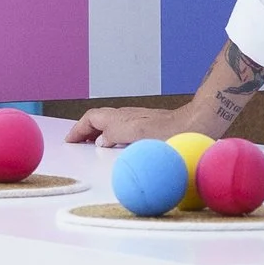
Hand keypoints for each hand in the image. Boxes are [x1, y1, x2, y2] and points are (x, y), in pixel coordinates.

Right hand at [66, 103, 187, 147]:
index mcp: (119, 117)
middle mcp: (126, 116)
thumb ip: (114, 136)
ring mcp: (137, 121)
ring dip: (98, 134)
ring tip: (93, 147)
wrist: (194, 125)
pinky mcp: (147, 127)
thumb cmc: (168, 132)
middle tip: (77, 143)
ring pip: (110, 124)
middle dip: (85, 131)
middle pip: (98, 120)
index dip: (78, 129)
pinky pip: (121, 130)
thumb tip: (102, 141)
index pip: (90, 118)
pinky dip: (112, 137)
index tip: (69, 140)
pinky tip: (118, 148)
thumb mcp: (135, 135)